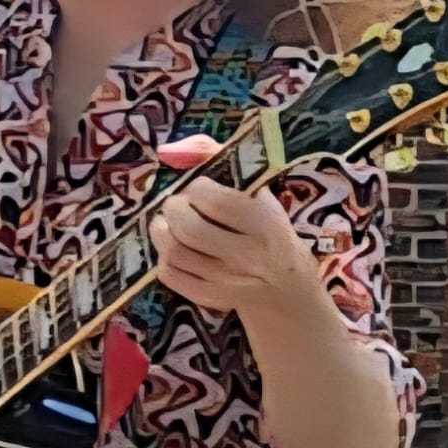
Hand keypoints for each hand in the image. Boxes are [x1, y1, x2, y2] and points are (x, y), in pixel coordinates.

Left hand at [149, 136, 321, 320]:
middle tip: (175, 205)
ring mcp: (225, 281)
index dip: (195, 188)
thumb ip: (221, 163)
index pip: (213, 199)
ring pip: (174, 252)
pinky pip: (171, 275)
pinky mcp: (209, 298)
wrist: (286, 290)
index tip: (198, 188)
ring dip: (161, 232)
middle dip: (172, 209)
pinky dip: (164, 257)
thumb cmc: (270, 234)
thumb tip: (173, 148)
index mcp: (265, 223)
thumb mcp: (260, 197)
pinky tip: (173, 248)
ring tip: (167, 223)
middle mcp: (246, 255)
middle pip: (188, 227)